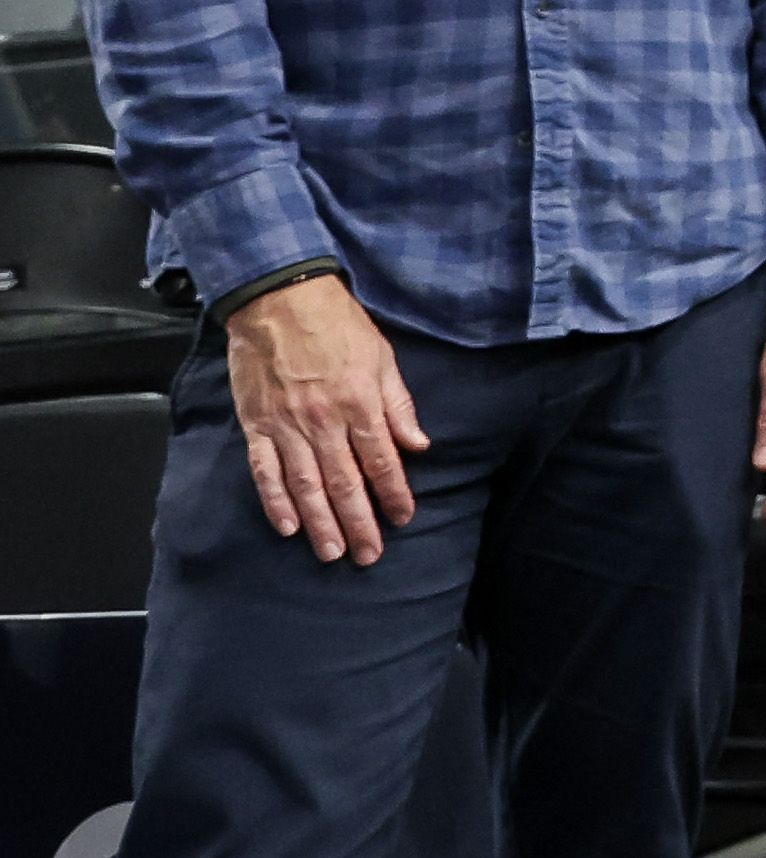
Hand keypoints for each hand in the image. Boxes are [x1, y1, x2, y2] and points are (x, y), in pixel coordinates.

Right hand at [223, 274, 428, 563]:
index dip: (394, 493)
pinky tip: (287, 527)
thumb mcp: (382, 357)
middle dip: (359, 522)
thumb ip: (398, 405)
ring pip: (306, 486)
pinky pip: (265, 472)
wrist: (279, 301)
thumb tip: (418, 445)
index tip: (403, 518)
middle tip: (368, 555)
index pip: (382, 459)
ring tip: (331, 553)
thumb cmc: (338, 326)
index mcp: (360, 403)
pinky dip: (276, 502)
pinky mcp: (256, 426)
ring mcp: (287, 426)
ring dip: (320, 523)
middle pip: (345, 482)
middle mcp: (324, 421)